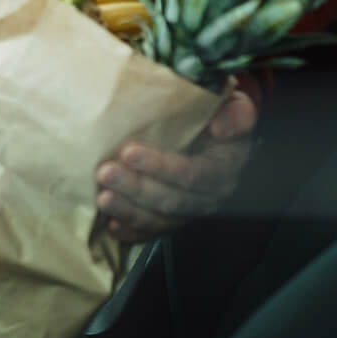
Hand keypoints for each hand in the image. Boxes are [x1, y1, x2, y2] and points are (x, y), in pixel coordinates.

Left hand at [93, 89, 256, 243]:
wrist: (217, 132)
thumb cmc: (218, 113)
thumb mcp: (234, 106)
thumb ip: (235, 114)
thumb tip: (220, 127)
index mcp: (225, 168)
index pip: (193, 174)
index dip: (161, 167)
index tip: (129, 153)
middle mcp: (210, 196)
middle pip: (172, 200)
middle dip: (136, 188)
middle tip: (104, 173)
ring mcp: (191, 211)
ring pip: (159, 219)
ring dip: (128, 210)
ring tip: (101, 199)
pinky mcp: (174, 219)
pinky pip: (152, 232)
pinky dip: (131, 231)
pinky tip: (111, 226)